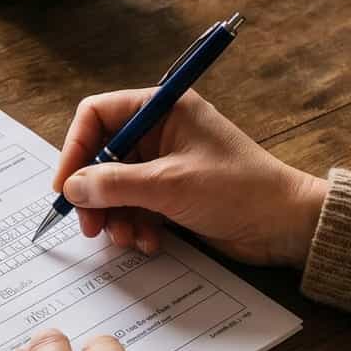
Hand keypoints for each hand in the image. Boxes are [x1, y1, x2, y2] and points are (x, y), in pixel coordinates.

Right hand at [55, 89, 328, 268]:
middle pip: (102, 156)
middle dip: (95, 193)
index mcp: (162, 108)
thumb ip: (114, 184)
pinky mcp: (172, 192)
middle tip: (92, 226)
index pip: (97, 115)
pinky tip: (149, 242)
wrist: (285, 225)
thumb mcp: (169, 185)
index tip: (66, 187)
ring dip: (115, 216)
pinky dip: (135, 225)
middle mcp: (160, 130)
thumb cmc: (237, 190)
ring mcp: (165, 163)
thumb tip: (71, 187)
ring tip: (127, 238)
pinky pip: (135, 205)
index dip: (75, 149)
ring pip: (116, 186)